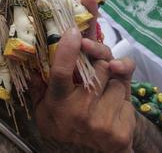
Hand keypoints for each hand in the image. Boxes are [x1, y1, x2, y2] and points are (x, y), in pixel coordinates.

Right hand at [31, 28, 136, 151]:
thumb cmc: (62, 130)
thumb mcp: (43, 112)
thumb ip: (39, 88)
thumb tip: (33, 62)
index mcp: (58, 103)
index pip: (61, 71)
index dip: (68, 49)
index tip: (73, 31)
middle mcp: (80, 111)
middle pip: (100, 67)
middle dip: (100, 61)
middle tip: (96, 63)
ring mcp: (102, 122)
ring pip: (117, 80)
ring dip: (112, 81)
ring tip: (101, 96)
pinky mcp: (121, 131)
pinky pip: (127, 99)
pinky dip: (121, 99)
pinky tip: (111, 110)